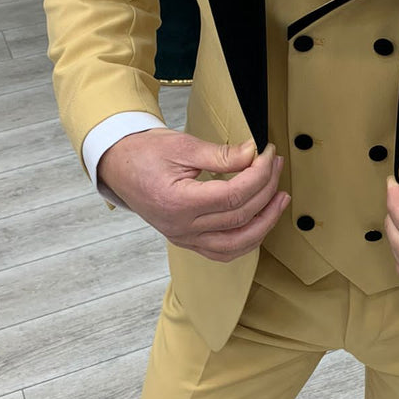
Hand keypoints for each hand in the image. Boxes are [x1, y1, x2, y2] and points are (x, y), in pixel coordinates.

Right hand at [97, 129, 289, 260]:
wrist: (118, 166)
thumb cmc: (144, 153)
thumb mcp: (182, 146)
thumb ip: (221, 155)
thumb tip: (254, 154)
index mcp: (178, 202)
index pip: (234, 195)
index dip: (259, 174)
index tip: (268, 154)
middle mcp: (182, 228)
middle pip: (240, 216)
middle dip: (267, 189)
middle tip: (276, 164)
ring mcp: (184, 238)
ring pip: (237, 243)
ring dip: (265, 222)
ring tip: (280, 199)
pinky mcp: (186, 241)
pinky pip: (223, 252)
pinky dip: (247, 241)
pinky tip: (261, 223)